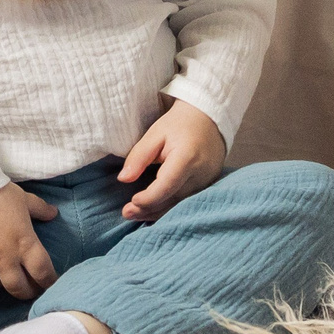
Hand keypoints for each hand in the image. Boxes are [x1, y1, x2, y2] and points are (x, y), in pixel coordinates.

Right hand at [0, 182, 58, 298]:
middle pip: (21, 289)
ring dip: (7, 282)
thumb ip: (40, 209)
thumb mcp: (23, 199)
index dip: (50, 281)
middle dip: (30, 291)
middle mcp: (6, 259)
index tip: (52, 282)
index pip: (43, 272)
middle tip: (33, 288)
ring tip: (10, 277)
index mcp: (24, 244)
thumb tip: (53, 213)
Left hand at [118, 100, 225, 221]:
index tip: (131, 201)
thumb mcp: (155, 134)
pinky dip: (169, 207)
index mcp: (187, 158)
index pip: (167, 185)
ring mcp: (207, 181)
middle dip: (148, 209)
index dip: (149, 198)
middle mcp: (200, 174)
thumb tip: (123, 179)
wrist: (209, 118)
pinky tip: (153, 211)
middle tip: (126, 213)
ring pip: (180, 205)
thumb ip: (139, 156)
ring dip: (157, 212)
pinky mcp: (209, 185)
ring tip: (135, 215)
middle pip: (172, 199)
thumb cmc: (180, 123)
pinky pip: (187, 201)